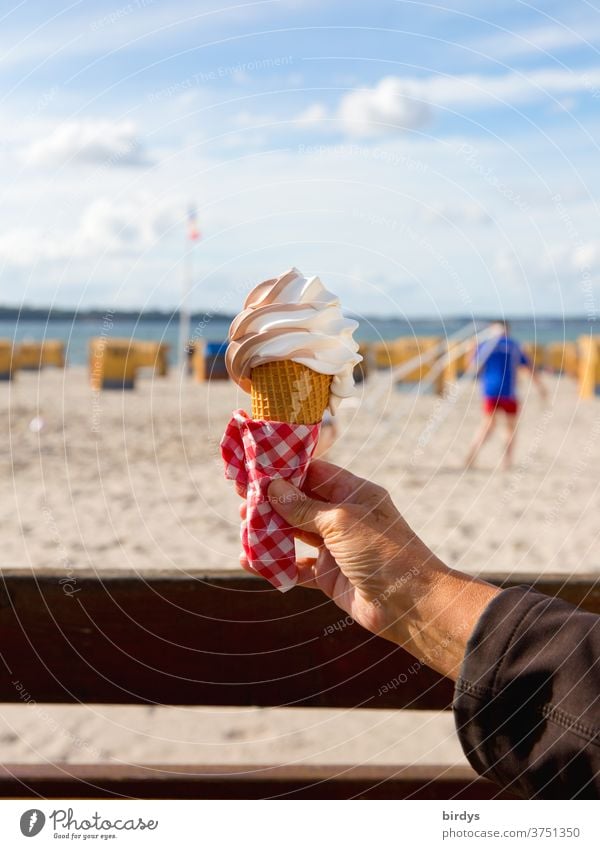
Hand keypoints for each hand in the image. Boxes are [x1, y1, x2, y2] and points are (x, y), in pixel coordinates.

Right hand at [240, 461, 445, 646]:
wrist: (410, 605)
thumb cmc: (384, 552)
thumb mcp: (341, 521)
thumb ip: (304, 507)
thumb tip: (274, 488)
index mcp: (355, 493)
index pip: (315, 474)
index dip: (286, 472)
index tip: (256, 471)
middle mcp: (344, 517)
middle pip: (300, 503)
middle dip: (272, 502)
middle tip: (242, 501)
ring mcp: (335, 547)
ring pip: (295, 534)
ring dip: (270, 531)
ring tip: (245, 528)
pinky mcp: (328, 575)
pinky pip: (296, 567)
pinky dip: (275, 565)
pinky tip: (252, 561)